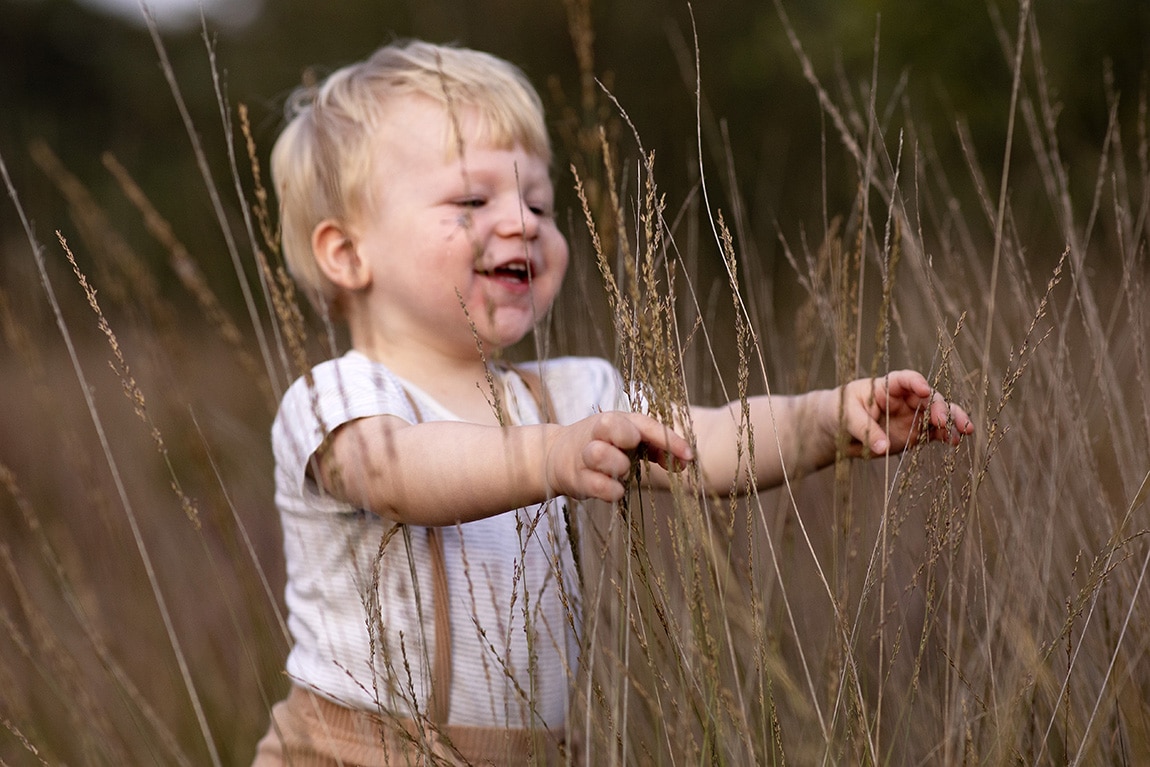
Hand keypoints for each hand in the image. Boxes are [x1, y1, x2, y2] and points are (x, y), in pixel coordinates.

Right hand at [545, 412, 693, 501]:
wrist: (555, 457)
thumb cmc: (604, 447)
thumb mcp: (628, 441)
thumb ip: (656, 448)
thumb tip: (684, 462)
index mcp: (616, 420)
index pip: (644, 424)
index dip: (668, 439)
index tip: (689, 456)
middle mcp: (598, 433)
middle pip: (611, 425)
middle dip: (627, 436)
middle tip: (634, 448)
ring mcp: (584, 455)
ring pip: (597, 454)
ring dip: (617, 465)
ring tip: (623, 472)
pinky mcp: (575, 479)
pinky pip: (594, 484)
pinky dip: (610, 490)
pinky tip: (617, 491)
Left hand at [839, 370, 973, 455]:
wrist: (836, 430)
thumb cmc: (839, 412)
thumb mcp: (846, 417)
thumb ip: (865, 429)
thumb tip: (882, 448)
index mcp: (886, 386)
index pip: (905, 379)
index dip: (916, 383)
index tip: (924, 390)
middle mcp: (904, 399)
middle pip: (928, 398)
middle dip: (939, 407)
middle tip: (944, 420)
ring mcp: (912, 417)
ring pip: (938, 415)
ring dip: (952, 421)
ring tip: (963, 431)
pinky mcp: (915, 434)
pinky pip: (934, 433)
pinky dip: (945, 436)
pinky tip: (954, 442)